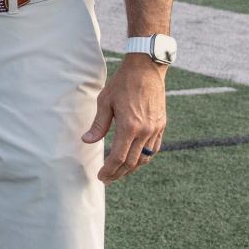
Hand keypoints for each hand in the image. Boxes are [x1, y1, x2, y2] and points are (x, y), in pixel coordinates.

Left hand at [82, 55, 166, 184]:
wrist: (146, 69)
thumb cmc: (123, 83)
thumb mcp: (105, 101)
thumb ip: (98, 124)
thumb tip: (86, 141)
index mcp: (130, 126)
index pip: (118, 157)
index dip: (109, 170)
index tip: (101, 176)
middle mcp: (145, 131)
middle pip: (132, 162)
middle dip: (118, 174)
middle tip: (107, 179)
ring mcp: (156, 129)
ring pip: (144, 158)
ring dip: (131, 168)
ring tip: (119, 173)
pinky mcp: (161, 125)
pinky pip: (154, 148)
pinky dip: (143, 158)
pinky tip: (134, 160)